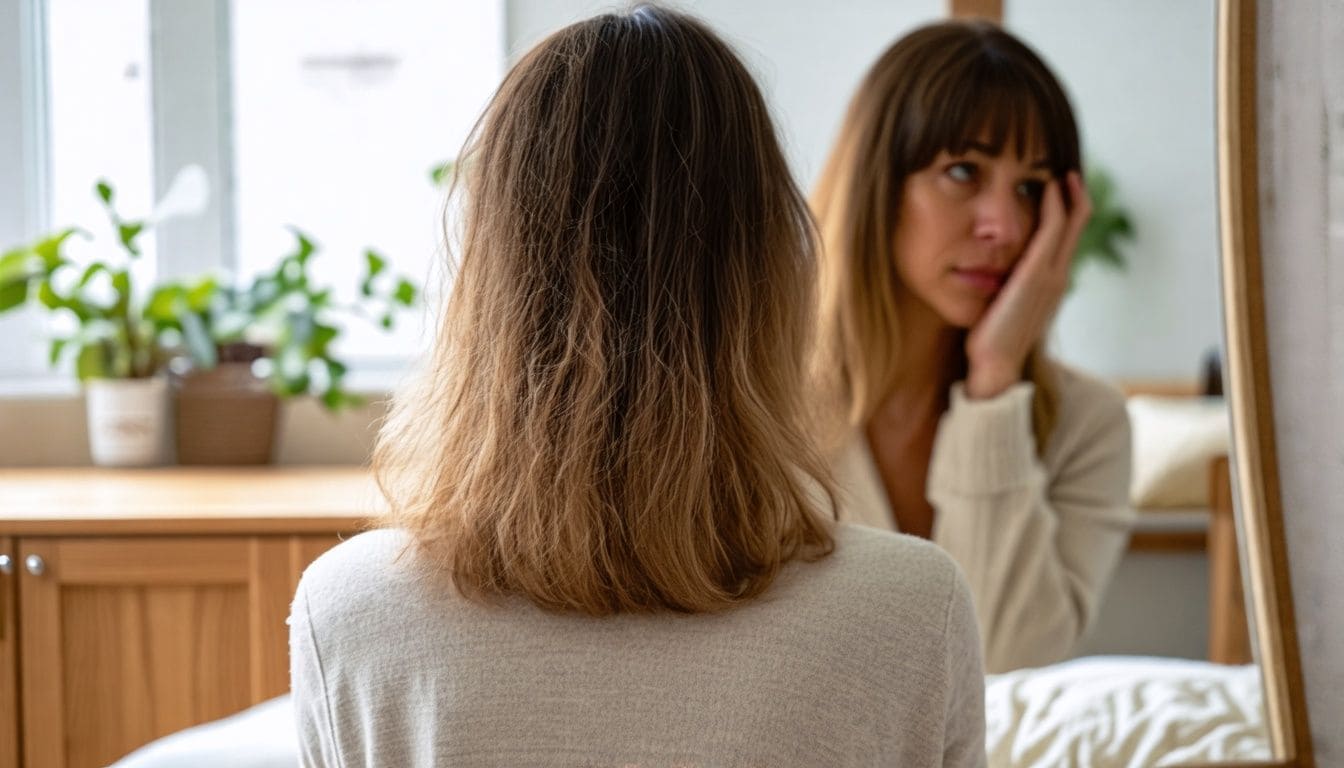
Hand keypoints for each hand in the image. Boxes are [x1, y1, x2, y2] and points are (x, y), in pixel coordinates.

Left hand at [964, 172, 1091, 399]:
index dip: (1069, 215)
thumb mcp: (1003, 305)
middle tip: (1068, 173)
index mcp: (1051, 285)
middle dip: (1076, 200)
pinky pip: (1053, 232)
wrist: (993, 364)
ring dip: (1068, 197)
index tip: (1059, 190)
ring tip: (1062, 174)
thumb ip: (1007, 286)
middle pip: (1077, 230)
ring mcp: (1052, 277)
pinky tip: (1049, 188)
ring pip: (1069, 226)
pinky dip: (1055, 207)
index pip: (1067, 241)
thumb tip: (995, 273)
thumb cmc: (990, 338)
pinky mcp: (1037, 276)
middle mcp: (1058, 278)